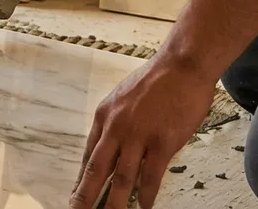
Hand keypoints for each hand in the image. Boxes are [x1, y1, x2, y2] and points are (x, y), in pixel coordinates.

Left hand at [73, 55, 217, 208]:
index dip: (81, 180)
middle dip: (85, 197)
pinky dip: (146, 196)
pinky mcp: (162, 142)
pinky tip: (144, 207)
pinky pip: (151, 176)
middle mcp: (116, 127)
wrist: (182, 64)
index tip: (75, 197)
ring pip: (122, 179)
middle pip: (96, 170)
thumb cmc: (156, 80)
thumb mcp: (123, 97)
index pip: (88, 155)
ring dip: (115, 204)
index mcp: (104, 116)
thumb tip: (111, 148)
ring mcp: (138, 135)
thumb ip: (116, 123)